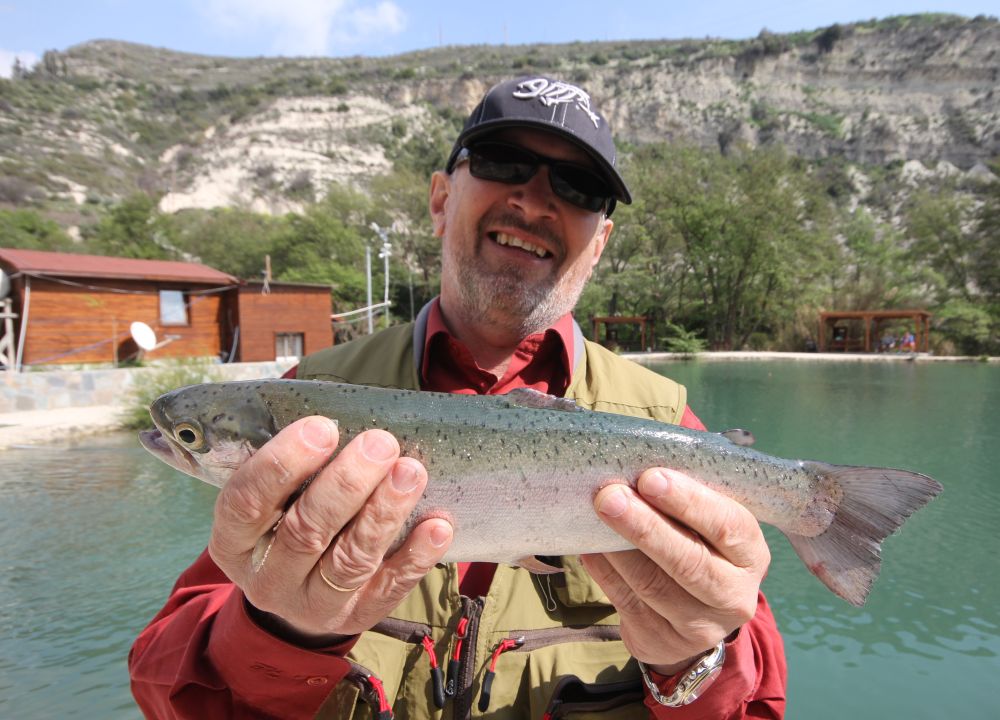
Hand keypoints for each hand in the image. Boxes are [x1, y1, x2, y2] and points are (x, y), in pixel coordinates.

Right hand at [208, 416, 453, 641]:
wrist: (300, 595)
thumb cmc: (289, 521)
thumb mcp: (272, 500)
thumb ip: (292, 465)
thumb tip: (337, 412)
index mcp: (235, 542)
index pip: (246, 503)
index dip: (282, 463)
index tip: (322, 427)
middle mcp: (269, 579)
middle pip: (305, 531)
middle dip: (346, 483)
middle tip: (380, 442)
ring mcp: (313, 604)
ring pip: (350, 559)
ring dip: (383, 512)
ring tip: (411, 472)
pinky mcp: (357, 616)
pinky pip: (390, 588)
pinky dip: (416, 556)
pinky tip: (438, 526)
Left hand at [581, 468, 768, 674]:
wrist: (694, 615)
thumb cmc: (698, 544)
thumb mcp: (707, 521)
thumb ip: (685, 491)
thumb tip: (643, 454)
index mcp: (750, 553)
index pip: (727, 525)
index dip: (689, 501)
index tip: (650, 477)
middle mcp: (734, 595)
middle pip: (689, 562)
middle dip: (645, 526)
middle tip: (609, 496)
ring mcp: (699, 626)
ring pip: (651, 584)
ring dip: (617, 548)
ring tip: (594, 514)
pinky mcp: (661, 641)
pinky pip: (624, 600)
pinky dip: (603, 569)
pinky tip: (588, 546)